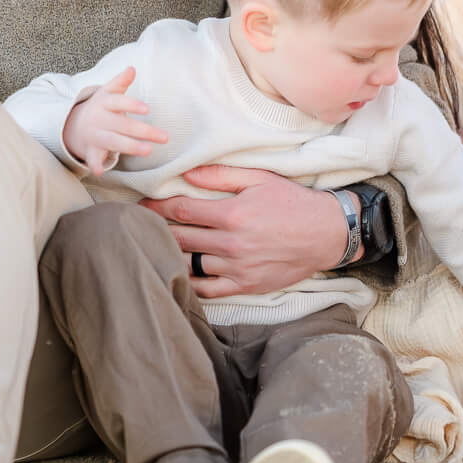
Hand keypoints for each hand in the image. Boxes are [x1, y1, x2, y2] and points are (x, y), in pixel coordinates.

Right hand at [61, 67, 167, 174]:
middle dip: (143, 131)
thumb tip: (132, 68)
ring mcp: (95, 135)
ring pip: (113, 141)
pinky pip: (92, 158)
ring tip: (148, 151)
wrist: (73, 124)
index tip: (147, 109)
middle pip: (123, 125)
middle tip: (164, 137)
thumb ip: (120, 81)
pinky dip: (95, 164)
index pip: (119, 102)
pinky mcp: (91, 150)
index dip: (132, 105)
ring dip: (130, 146)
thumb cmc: (99, 107)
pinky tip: (100, 171)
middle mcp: (100, 119)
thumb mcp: (107, 92)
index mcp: (104, 103)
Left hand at [142, 165, 348, 297]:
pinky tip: (178, 275)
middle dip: (155, 229)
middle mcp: (232, 244)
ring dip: (171, 255)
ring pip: (190, 264)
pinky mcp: (246, 285)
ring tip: (153, 248)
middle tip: (137, 225)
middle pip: (179, 238)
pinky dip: (190, 284)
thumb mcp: (260, 179)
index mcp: (232, 214)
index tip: (140, 205)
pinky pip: (209, 290)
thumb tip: (188, 172)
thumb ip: (221, 175)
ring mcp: (238, 268)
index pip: (181, 210)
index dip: (156, 207)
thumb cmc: (293, 202)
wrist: (326, 234)